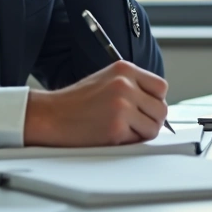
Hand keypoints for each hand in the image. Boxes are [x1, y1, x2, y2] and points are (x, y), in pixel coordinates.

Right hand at [23, 61, 169, 146]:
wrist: (50, 115)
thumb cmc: (76, 102)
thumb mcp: (107, 80)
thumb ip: (133, 87)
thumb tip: (156, 104)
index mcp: (124, 69)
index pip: (161, 87)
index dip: (154, 101)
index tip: (145, 109)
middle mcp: (125, 84)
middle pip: (161, 108)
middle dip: (151, 120)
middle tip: (135, 124)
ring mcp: (121, 105)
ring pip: (153, 127)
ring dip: (141, 133)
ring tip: (122, 129)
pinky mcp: (116, 127)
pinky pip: (138, 140)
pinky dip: (128, 142)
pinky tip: (111, 135)